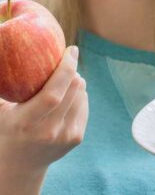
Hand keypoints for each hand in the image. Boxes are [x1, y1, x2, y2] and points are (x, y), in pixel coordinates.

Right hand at [0, 46, 88, 173]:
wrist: (19, 165)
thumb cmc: (6, 128)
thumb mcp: (0, 110)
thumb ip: (3, 86)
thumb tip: (2, 55)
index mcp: (26, 122)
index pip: (53, 93)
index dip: (66, 69)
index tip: (72, 50)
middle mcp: (48, 131)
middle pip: (74, 89)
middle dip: (73, 70)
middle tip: (65, 63)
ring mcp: (65, 136)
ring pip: (82, 95)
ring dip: (76, 82)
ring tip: (63, 82)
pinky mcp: (76, 138)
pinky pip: (84, 105)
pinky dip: (78, 95)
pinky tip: (67, 97)